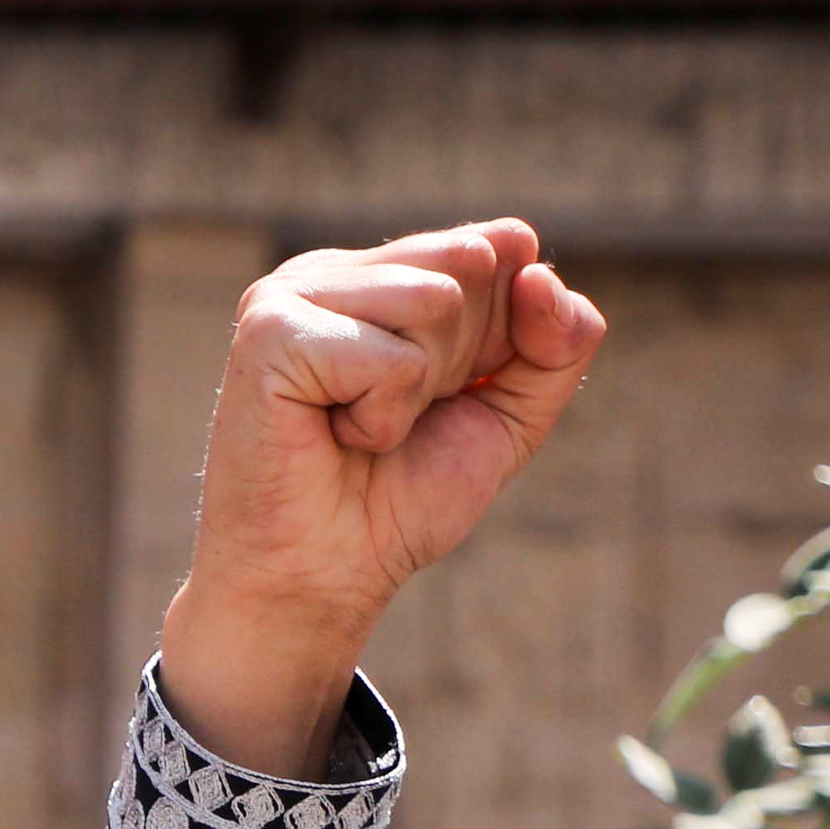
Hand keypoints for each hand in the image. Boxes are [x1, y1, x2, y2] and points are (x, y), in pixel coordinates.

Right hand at [158, 222, 606, 777]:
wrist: (321, 581)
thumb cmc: (396, 502)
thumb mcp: (512, 411)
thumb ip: (560, 339)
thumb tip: (534, 270)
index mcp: (381, 272)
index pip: (500, 247)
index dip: (499, 340)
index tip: (438, 400)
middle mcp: (333, 270)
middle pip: (473, 266)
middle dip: (460, 361)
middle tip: (390, 419)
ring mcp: (290, 293)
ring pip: (437, 300)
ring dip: (419, 392)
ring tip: (358, 429)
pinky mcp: (269, 332)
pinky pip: (392, 358)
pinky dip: (381, 419)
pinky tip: (330, 437)